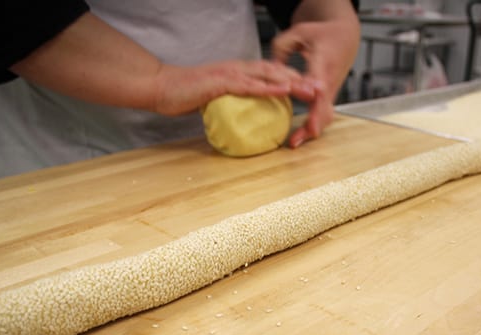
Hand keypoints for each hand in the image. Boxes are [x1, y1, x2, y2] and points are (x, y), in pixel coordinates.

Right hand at [151, 59, 321, 115]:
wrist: (161, 88)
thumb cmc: (183, 95)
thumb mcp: (214, 101)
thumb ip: (230, 105)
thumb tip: (242, 120)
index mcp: (238, 73)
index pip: (270, 74)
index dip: (291, 79)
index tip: (309, 89)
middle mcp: (238, 69)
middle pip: (276, 71)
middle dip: (300, 79)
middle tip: (319, 88)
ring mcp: (230, 73)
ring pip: (268, 75)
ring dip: (291, 81)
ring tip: (310, 88)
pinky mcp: (221, 81)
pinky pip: (250, 84)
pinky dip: (269, 86)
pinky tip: (284, 89)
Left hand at [272, 14, 359, 147]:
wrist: (344, 38)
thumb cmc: (321, 34)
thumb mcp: (299, 32)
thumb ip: (281, 47)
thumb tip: (270, 69)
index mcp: (323, 62)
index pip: (319, 82)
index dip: (314, 94)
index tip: (309, 106)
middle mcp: (328, 80)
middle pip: (324, 107)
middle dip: (312, 124)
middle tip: (294, 141)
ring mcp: (330, 91)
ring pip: (325, 115)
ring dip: (312, 130)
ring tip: (294, 142)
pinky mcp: (327, 96)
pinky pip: (323, 114)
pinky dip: (313, 126)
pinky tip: (300, 136)